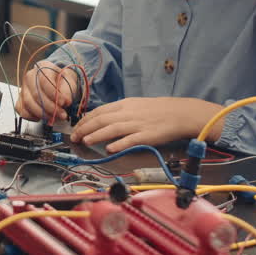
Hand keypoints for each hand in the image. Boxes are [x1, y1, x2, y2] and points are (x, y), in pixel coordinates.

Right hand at [17, 60, 79, 121]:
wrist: (57, 85)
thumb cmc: (63, 83)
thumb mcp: (70, 83)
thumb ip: (67, 91)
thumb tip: (65, 101)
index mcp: (42, 67)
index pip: (43, 80)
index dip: (53, 93)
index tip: (63, 103)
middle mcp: (29, 76)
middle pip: (36, 94)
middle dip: (50, 107)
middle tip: (62, 114)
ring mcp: (23, 89)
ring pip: (28, 104)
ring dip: (43, 114)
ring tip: (55, 117)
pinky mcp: (20, 101)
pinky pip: (23, 112)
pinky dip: (34, 117)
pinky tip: (44, 116)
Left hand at [70, 97, 224, 152]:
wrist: (180, 113)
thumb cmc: (157, 110)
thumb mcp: (135, 106)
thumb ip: (119, 112)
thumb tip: (102, 119)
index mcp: (124, 105)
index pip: (99, 111)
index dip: (85, 120)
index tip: (76, 127)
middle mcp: (128, 113)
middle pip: (102, 120)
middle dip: (85, 128)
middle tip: (75, 137)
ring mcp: (138, 124)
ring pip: (112, 129)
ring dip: (96, 135)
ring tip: (85, 141)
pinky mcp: (148, 135)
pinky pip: (131, 140)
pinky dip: (119, 144)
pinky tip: (110, 149)